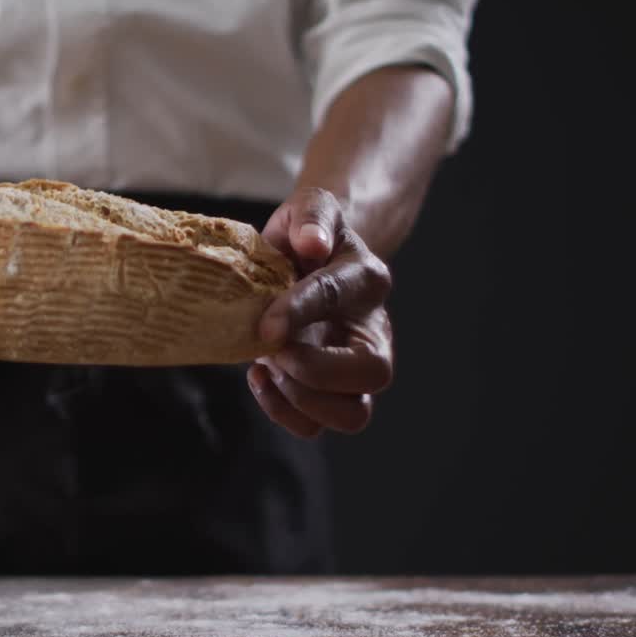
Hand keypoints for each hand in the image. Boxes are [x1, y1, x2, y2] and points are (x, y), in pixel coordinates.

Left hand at [248, 187, 393, 437]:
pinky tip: (261, 376)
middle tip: (274, 351)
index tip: (265, 325)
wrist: (307, 260)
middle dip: (314, 370)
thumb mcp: (310, 209)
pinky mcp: (331, 394)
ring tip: (269, 366)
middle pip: (373, 373)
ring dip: (302, 399)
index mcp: (367, 280)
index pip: (338, 298)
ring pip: (353, 415)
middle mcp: (374, 331)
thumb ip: (312, 217)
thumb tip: (311, 243)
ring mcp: (356, 370)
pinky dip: (283, 412)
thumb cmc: (306, 236)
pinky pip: (316, 427)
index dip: (299, 312)